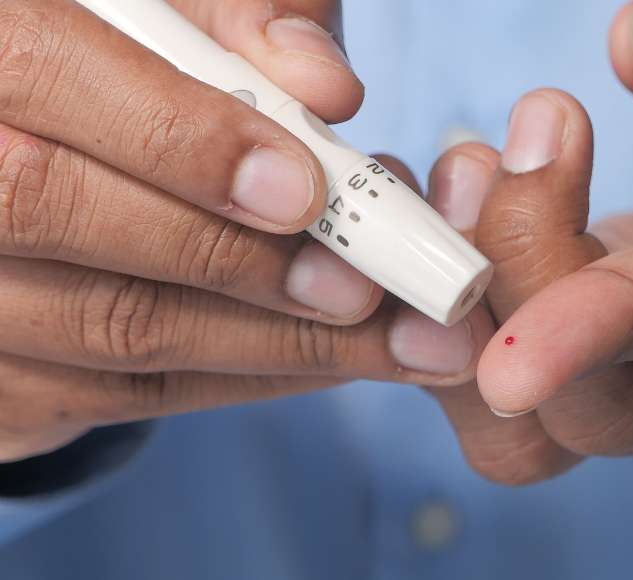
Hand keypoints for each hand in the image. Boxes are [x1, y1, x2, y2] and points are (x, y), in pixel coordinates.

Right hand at [0, 1, 494, 461]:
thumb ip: (240, 21)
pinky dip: (240, 379)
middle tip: (367, 287)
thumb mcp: (168, 5)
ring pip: (108, 330)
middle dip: (239, 263)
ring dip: (268, 342)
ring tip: (383, 334)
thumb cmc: (120, 62)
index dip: (183, 144)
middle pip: (70, 225)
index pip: (49, 80)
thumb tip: (328, 87)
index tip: (306, 192)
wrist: (40, 146)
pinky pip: (123, 397)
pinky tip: (321, 357)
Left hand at [427, 86, 632, 481]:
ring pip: (529, 437)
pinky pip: (499, 386)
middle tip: (478, 161)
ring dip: (449, 329)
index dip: (598, 332)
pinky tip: (448, 220)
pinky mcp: (598, 367)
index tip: (510, 356)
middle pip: (594, 413)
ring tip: (458, 182)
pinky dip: (445, 318)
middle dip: (502, 300)